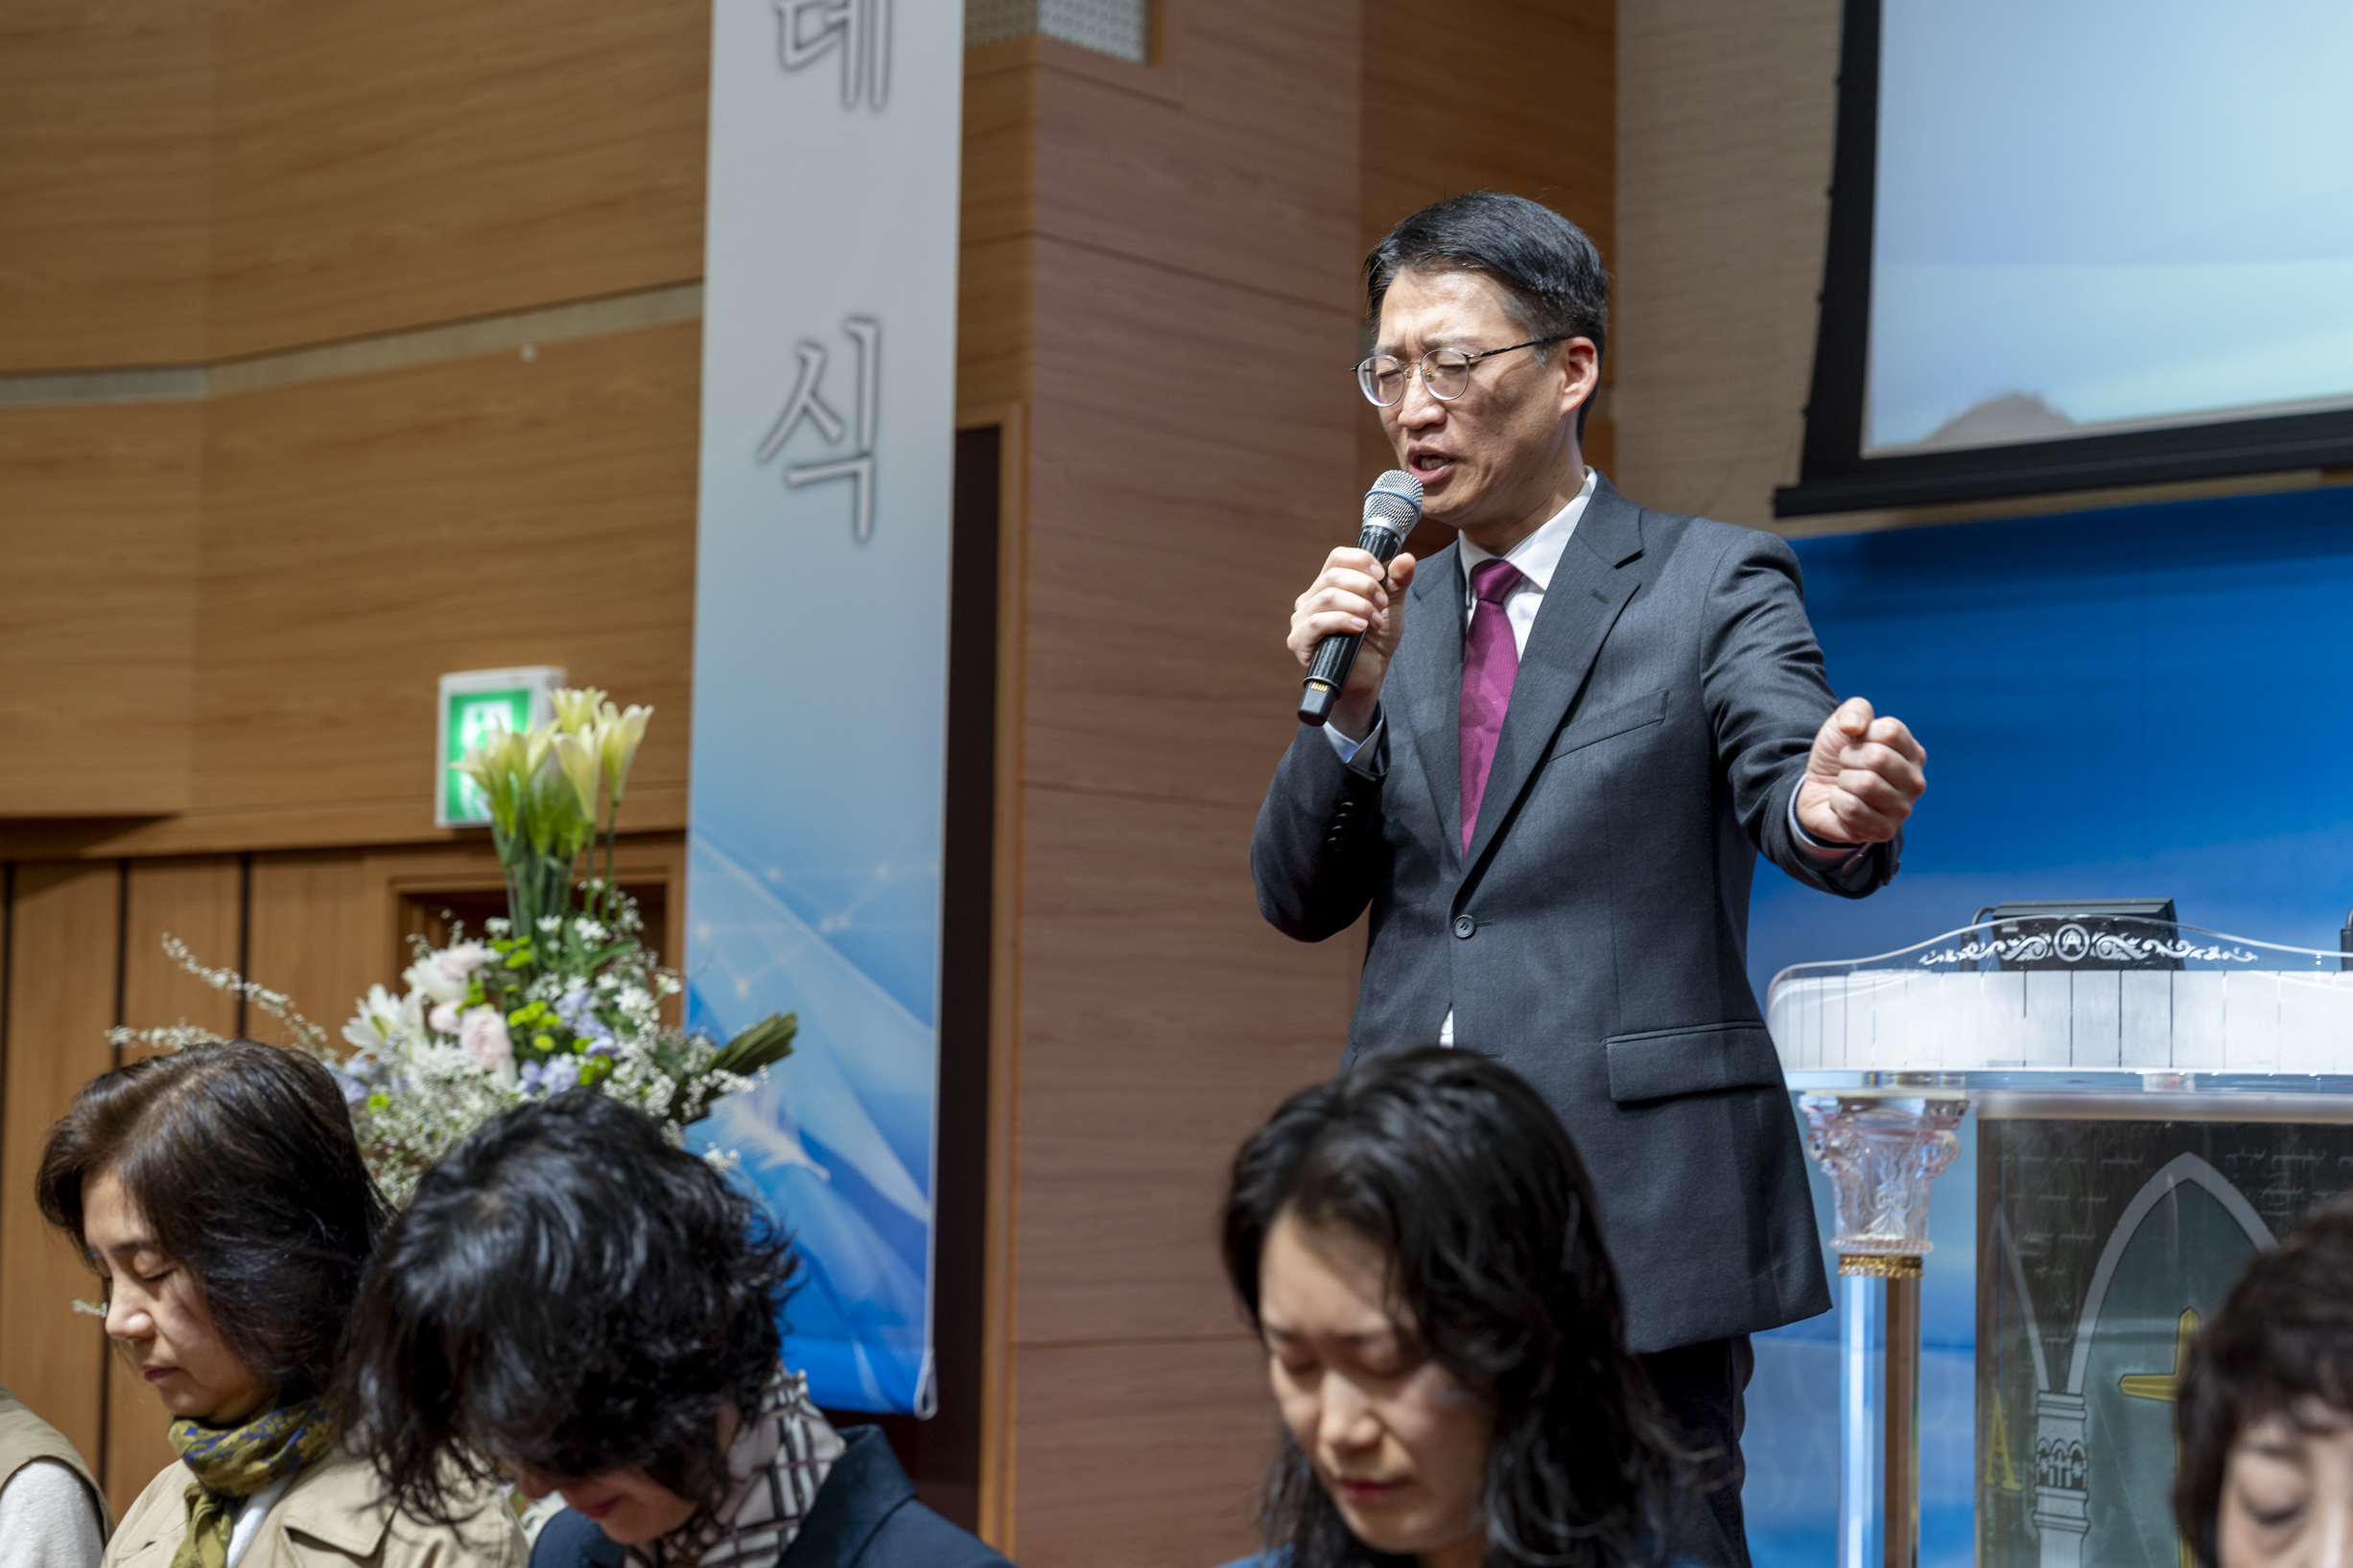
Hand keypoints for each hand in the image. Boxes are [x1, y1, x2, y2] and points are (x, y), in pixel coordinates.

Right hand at [1288, 548, 1418, 738]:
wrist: (1369, 676)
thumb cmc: (1375, 641)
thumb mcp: (1391, 607)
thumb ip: (1397, 582)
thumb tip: (1406, 559)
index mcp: (1329, 585)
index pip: (1337, 557)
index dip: (1360, 560)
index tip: (1381, 575)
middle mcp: (1311, 599)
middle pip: (1333, 576)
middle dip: (1365, 587)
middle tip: (1382, 604)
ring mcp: (1301, 620)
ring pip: (1327, 597)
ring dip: (1358, 606)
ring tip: (1374, 622)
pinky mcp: (1299, 642)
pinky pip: (1316, 623)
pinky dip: (1342, 621)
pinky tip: (1360, 628)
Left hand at [1794, 697, 1924, 845]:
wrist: (1817, 791)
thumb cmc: (1838, 757)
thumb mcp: (1843, 723)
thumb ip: (1856, 710)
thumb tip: (1854, 727)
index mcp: (1913, 752)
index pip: (1889, 731)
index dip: (1861, 735)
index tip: (1856, 744)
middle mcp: (1915, 781)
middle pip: (1877, 758)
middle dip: (1849, 759)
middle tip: (1847, 767)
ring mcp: (1903, 809)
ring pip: (1865, 784)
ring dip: (1843, 782)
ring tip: (1846, 785)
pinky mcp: (1884, 831)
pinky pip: (1852, 809)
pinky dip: (1837, 803)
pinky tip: (1843, 804)